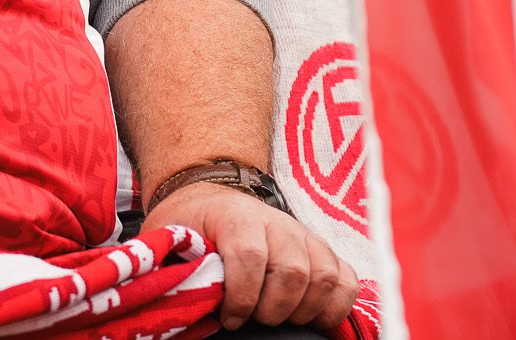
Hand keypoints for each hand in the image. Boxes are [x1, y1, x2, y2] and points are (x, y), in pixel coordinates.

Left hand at [145, 181, 358, 330]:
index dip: (242, 296)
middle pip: (292, 272)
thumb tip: (173, 296)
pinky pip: (346, 281)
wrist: (211, 197)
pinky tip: (310, 318)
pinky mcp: (323, 251)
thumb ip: (174, 263)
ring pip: (323, 278)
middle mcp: (276, 222)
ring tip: (276, 317)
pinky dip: (335, 306)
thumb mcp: (169, 237)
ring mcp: (304, 235)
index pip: (250, 256)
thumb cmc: (190, 225)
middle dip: (272, 309)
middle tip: (253, 319)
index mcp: (234, 215)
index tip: (229, 318)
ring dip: (302, 310)